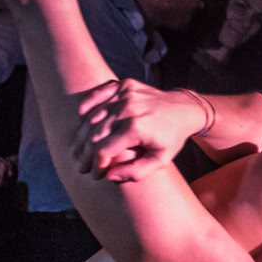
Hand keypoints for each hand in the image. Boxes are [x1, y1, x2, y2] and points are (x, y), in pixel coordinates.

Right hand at [72, 80, 208, 181]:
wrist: (183, 108)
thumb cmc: (171, 137)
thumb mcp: (161, 160)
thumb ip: (136, 172)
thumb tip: (110, 176)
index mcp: (137, 128)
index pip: (103, 149)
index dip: (96, 164)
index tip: (95, 174)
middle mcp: (128, 108)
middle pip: (93, 134)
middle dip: (84, 153)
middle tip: (81, 166)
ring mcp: (124, 94)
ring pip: (92, 116)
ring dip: (81, 135)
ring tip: (77, 150)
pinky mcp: (123, 85)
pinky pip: (98, 94)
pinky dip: (87, 105)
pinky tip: (81, 119)